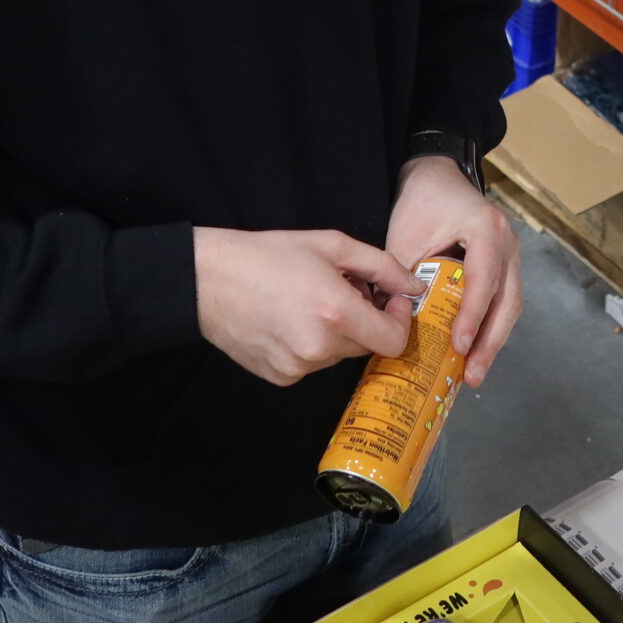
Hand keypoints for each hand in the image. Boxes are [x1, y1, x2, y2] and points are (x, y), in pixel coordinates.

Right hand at [194, 228, 415, 387]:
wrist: (208, 280)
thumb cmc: (268, 255)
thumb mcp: (331, 245)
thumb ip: (381, 266)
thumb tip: (414, 286)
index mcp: (336, 314)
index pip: (394, 341)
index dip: (399, 320)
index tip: (388, 300)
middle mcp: (320, 348)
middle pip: (368, 345)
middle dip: (365, 319)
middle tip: (342, 290)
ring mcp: (298, 367)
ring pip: (340, 354)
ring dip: (338, 332)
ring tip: (311, 302)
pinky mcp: (281, 377)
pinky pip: (314, 364)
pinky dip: (313, 344)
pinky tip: (291, 320)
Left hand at [385, 155, 522, 386]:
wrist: (436, 175)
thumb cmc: (421, 203)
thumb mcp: (405, 237)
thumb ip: (403, 278)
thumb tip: (395, 324)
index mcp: (485, 230)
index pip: (483, 280)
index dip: (472, 316)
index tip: (458, 347)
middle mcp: (507, 243)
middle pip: (508, 301)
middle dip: (490, 342)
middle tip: (472, 374)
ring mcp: (511, 254)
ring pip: (511, 305)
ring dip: (494, 340)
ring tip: (474, 372)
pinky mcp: (505, 264)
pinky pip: (504, 300)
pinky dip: (491, 327)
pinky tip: (476, 350)